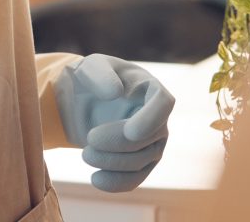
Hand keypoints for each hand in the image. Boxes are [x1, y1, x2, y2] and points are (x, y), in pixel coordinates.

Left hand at [55, 54, 174, 191]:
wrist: (85, 99)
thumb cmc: (93, 78)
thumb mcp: (90, 67)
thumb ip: (100, 74)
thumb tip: (115, 93)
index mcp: (151, 89)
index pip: (164, 104)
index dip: (151, 119)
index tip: (131, 132)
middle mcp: (158, 118)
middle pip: (150, 138)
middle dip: (119, 144)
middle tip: (89, 140)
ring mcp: (152, 143)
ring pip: (141, 161)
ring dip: (112, 162)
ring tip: (85, 154)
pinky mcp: (140, 163)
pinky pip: (135, 178)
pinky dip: (117, 183)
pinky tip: (96, 180)